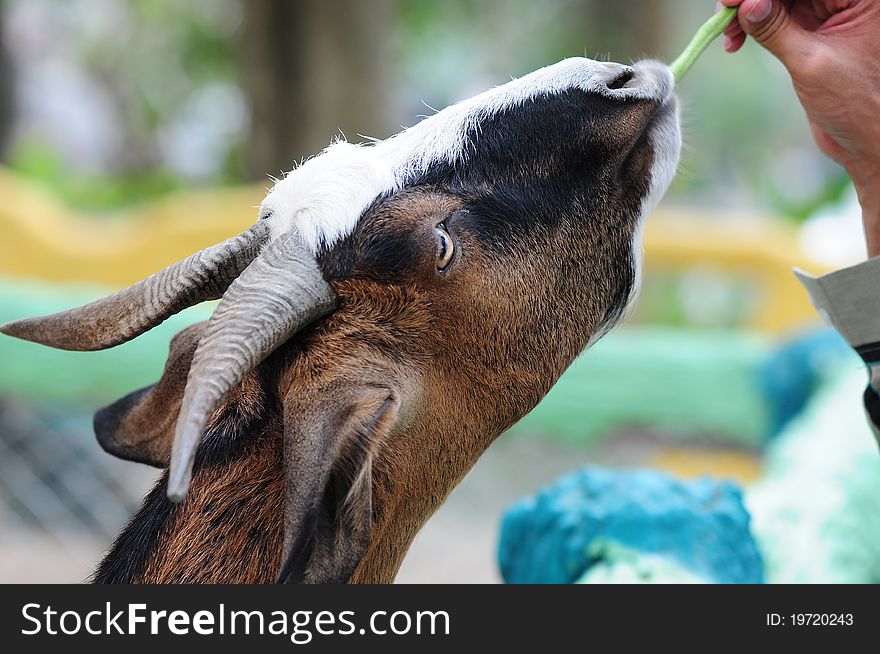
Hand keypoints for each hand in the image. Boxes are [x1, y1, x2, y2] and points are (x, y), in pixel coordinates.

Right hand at [720, 0, 879, 255]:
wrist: (865, 136)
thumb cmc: (855, 103)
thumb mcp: (811, 63)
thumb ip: (777, 30)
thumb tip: (747, 4)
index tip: (730, 1)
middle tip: (723, 15)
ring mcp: (826, 11)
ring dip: (746, 12)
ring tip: (729, 37)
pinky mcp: (810, 28)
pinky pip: (773, 15)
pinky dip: (751, 25)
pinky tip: (735, 41)